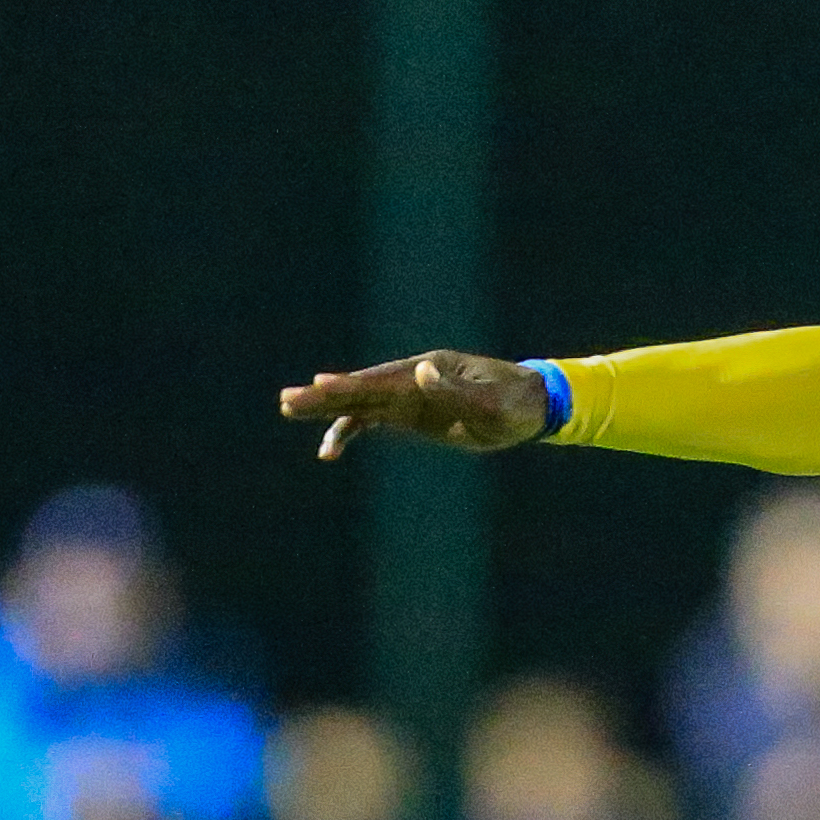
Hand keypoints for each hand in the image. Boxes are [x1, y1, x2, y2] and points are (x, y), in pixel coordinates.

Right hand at [278, 351, 549, 459]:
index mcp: (429, 368)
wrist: (531, 406)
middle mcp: (413, 378)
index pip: (383, 379)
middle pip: (362, 387)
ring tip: (289, 410)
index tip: (321, 386)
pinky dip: (349, 432)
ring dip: (327, 410)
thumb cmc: (516, 403)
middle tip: (288, 400)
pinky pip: (373, 421)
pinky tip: (329, 450)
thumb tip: (420, 372)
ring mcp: (410, 395)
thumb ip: (455, 390)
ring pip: (361, 403)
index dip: (353, 385)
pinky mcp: (412, 415)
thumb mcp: (492, 402)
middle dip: (326, 396)